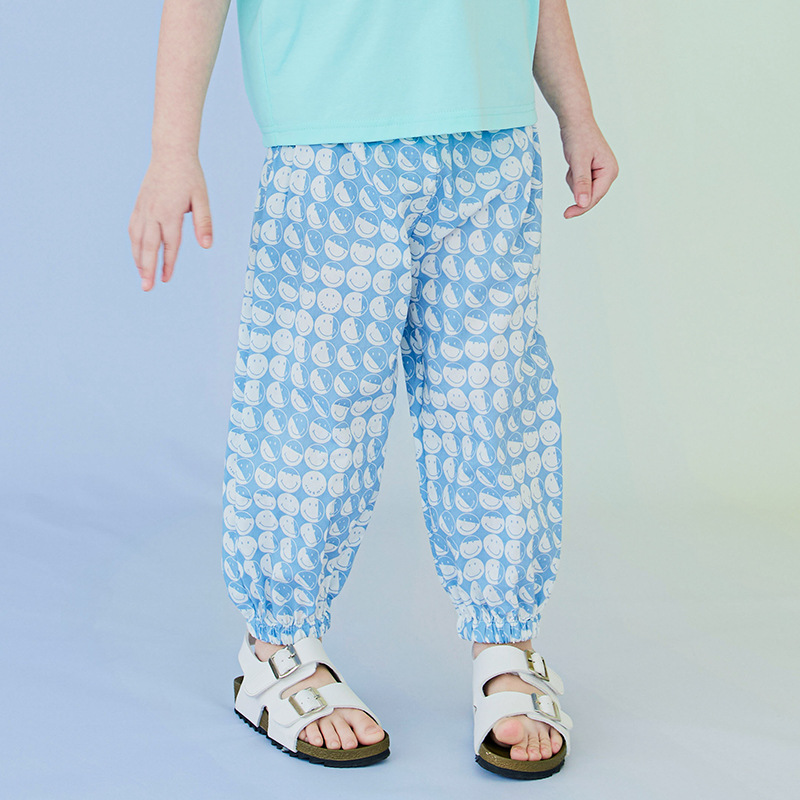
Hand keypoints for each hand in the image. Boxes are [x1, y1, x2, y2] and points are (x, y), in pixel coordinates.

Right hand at [128, 150, 212, 290]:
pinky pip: (133, 228)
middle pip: (148, 246)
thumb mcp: (202, 198)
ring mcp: (143, 208)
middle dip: (147, 268)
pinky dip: (134, 244)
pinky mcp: (138, 205)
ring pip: (137, 239)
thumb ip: (204, 222)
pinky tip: (138, 254)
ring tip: (142, 275)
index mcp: (169, 212)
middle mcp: (152, 212)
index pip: (169, 244)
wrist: (171, 153)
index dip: (168, 263)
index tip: (166, 279)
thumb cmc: (190, 176)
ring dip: (138, 259)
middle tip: (146, 287)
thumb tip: (207, 246)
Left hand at [558, 117, 618, 218]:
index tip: (567, 214)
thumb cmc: (578, 135)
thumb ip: (581, 182)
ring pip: (582, 190)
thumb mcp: (578, 161)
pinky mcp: (592, 171)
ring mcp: (600, 173)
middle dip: (577, 189)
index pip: (595, 197)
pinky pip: (579, 183)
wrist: (575, 120)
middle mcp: (608, 173)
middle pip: (590, 196)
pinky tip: (573, 163)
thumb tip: (583, 203)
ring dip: (573, 181)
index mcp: (610, 171)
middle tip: (570, 177)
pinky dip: (572, 176)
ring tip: (573, 163)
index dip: (581, 207)